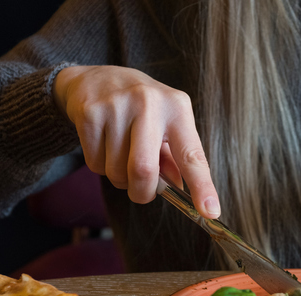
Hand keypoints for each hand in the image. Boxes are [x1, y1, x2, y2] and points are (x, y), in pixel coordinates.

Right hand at [52, 65, 220, 217]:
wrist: (96, 79)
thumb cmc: (141, 109)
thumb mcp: (166, 125)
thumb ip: (175, 159)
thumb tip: (179, 191)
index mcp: (177, 108)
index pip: (192, 156)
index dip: (202, 187)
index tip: (211, 212)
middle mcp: (149, 102)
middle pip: (144, 170)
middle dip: (141, 192)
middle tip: (140, 192)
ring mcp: (117, 105)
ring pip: (117, 172)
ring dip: (119, 178)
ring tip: (120, 154)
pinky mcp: (90, 113)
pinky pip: (95, 163)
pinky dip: (100, 165)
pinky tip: (103, 143)